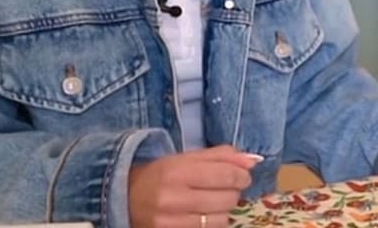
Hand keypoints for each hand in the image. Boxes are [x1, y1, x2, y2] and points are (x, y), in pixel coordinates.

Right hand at [128, 145, 260, 227]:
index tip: (242, 176)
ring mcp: (170, 222)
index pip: (226, 175)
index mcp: (177, 171)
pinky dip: (213, 224)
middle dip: (233, 192)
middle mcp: (173, 198)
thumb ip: (222, 156)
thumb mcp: (187, 158)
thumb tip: (253, 161)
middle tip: (226, 188)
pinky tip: (204, 215)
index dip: (242, 176)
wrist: (124, 198)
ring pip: (221, 220)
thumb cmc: (161, 175)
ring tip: (213, 202)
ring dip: (224, 210)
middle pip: (227, 199)